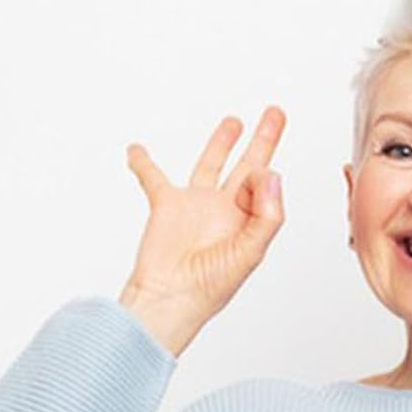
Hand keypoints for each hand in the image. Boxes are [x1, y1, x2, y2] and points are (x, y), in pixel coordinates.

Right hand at [120, 107, 286, 350]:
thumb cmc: (212, 285)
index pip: (266, 183)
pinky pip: (153, 178)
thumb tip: (273, 172)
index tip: (259, 176)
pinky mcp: (167, 205)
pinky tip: (137, 149)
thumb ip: (268, 213)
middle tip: (275, 113)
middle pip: (249, 164)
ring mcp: (196, 205)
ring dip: (221, 142)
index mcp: (250, 219)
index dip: (265, 176)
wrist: (171, 298)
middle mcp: (226, 209)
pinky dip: (143, 163)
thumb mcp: (251, 251)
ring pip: (210, 164)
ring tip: (234, 121)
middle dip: (263, 139)